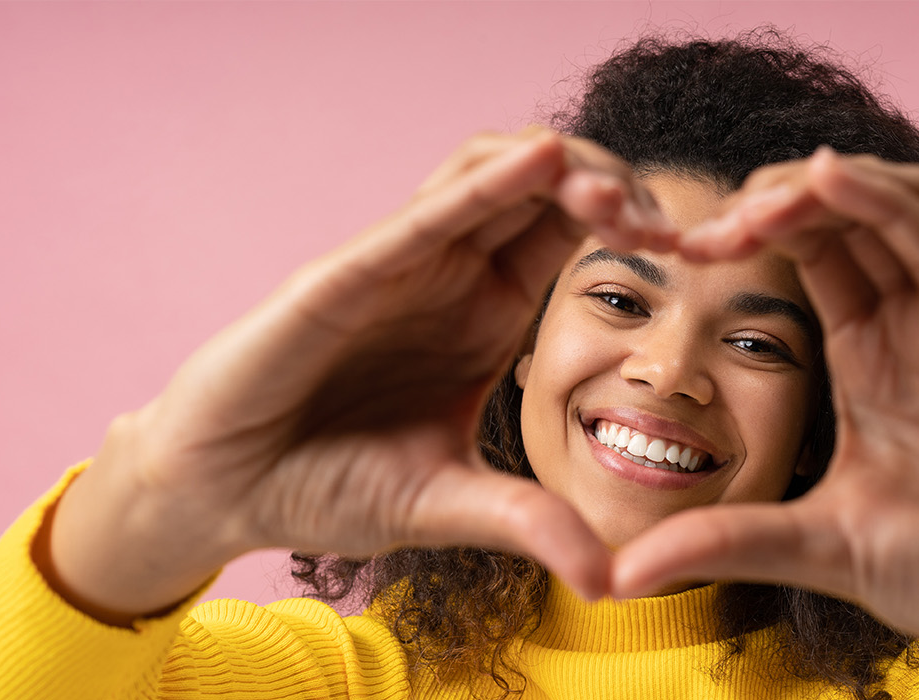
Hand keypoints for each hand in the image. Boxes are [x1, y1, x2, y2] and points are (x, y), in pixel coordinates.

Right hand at [44, 128, 673, 621]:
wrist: (221, 492)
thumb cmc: (323, 484)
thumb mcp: (448, 506)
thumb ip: (528, 524)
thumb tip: (612, 581)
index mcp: (483, 311)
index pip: (568, 234)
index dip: (630, 225)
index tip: (696, 254)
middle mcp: (446, 272)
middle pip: (543, 187)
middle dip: (613, 185)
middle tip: (673, 225)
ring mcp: (397, 266)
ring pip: (487, 173)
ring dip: (561, 170)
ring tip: (619, 198)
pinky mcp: (344, 276)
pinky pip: (423, 216)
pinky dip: (484, 187)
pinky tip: (541, 164)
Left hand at [612, 148, 918, 699]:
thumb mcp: (815, 548)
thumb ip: (724, 544)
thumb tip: (616, 577)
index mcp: (868, 357)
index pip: (804, 254)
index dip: (741, 236)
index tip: (671, 255)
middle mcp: (910, 325)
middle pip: (839, 213)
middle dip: (763, 202)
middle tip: (694, 232)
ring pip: (887, 204)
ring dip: (812, 186)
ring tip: (744, 206)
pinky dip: (878, 199)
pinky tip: (818, 178)